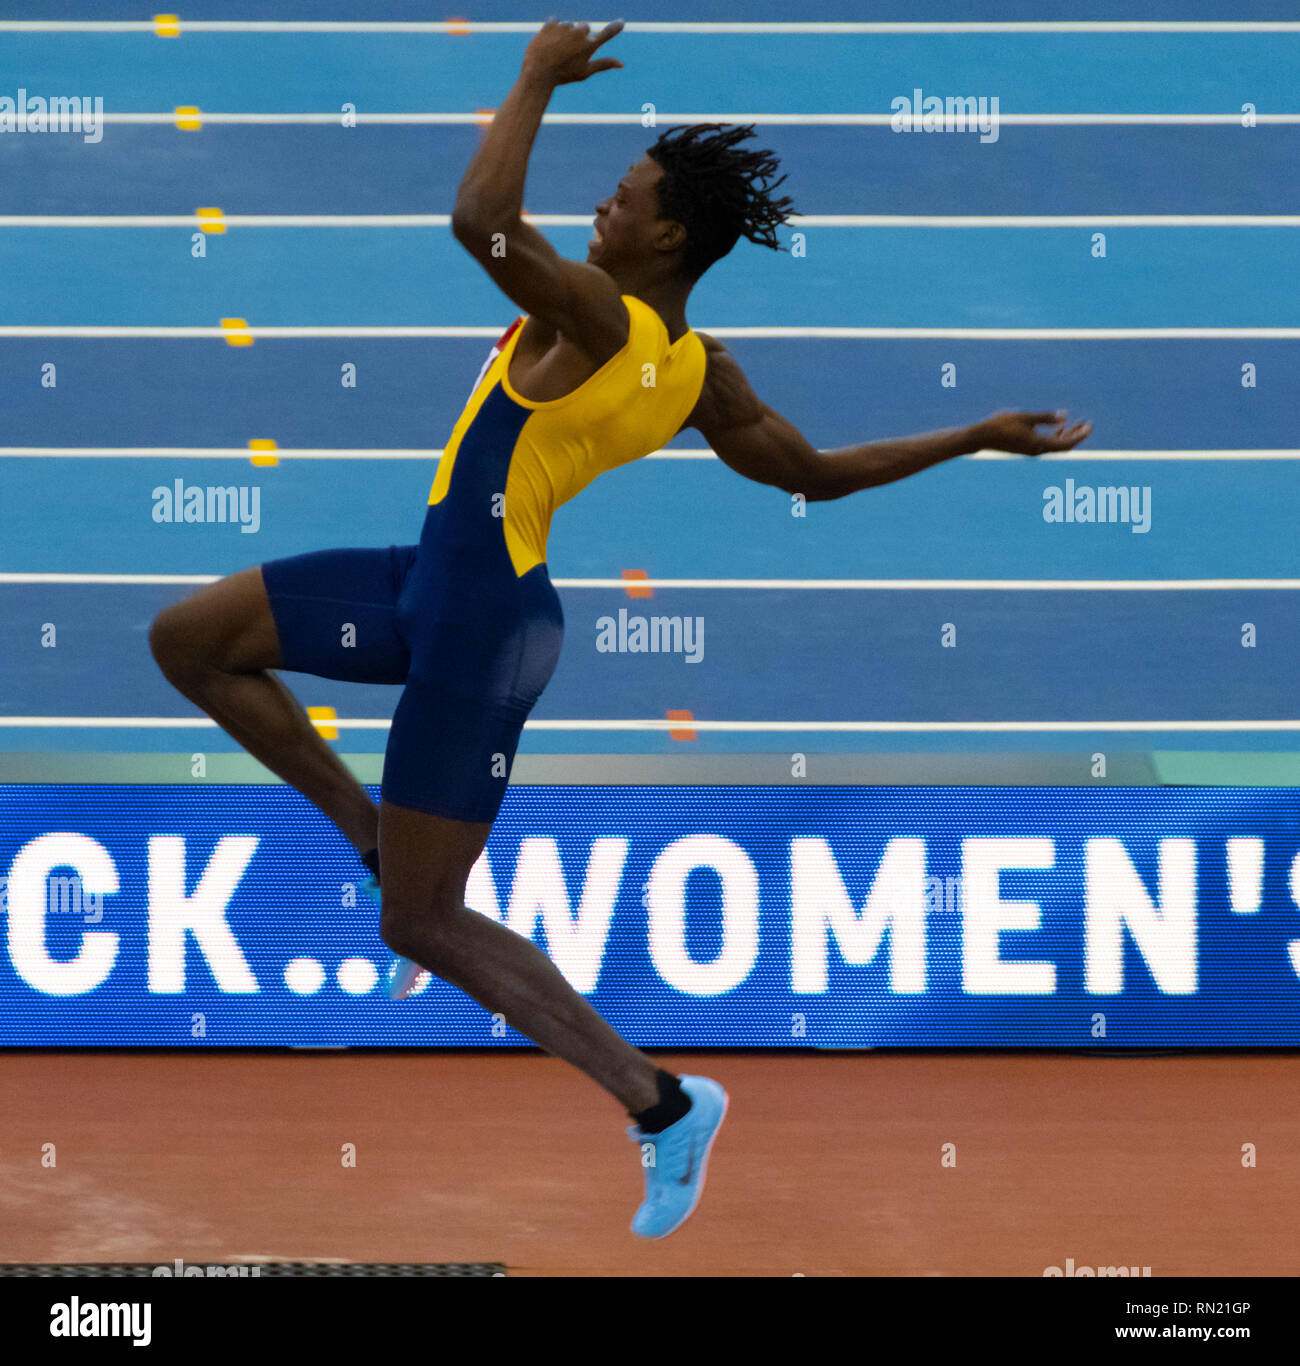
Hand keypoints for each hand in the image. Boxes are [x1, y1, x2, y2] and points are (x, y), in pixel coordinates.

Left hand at [522, 19, 624, 87]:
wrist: (538, 72)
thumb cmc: (563, 75)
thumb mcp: (585, 72)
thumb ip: (603, 64)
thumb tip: (621, 64)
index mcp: (589, 45)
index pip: (607, 34)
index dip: (615, 28)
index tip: (621, 22)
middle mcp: (580, 33)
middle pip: (585, 28)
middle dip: (580, 36)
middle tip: (570, 52)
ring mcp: (565, 27)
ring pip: (570, 26)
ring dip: (566, 34)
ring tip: (557, 51)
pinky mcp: (551, 24)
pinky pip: (556, 22)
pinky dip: (554, 31)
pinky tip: (549, 44)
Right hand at [972, 410, 1092, 455]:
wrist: (982, 437)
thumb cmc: (1002, 425)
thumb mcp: (1026, 417)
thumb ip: (1046, 418)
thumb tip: (1064, 416)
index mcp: (1038, 444)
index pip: (1066, 443)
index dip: (1079, 435)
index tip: (1089, 426)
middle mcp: (1037, 451)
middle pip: (1063, 446)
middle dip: (1076, 435)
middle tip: (1087, 424)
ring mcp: (1032, 451)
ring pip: (1056, 445)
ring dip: (1067, 435)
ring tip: (1077, 424)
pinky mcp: (1027, 448)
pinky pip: (1048, 444)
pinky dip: (1056, 436)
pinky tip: (1059, 426)